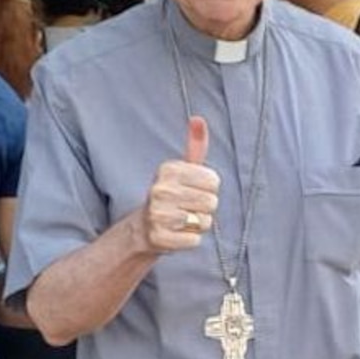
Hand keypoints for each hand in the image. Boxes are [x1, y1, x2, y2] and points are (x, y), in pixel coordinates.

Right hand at [142, 117, 220, 252]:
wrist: (145, 227)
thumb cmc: (172, 196)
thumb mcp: (182, 170)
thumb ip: (194, 146)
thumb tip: (198, 119)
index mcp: (168, 169)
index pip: (214, 180)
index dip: (209, 188)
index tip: (191, 189)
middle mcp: (160, 189)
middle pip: (211, 202)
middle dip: (205, 208)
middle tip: (187, 207)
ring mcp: (158, 214)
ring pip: (205, 221)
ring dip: (198, 224)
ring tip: (182, 220)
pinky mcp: (160, 238)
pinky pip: (195, 240)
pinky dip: (191, 239)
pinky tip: (177, 234)